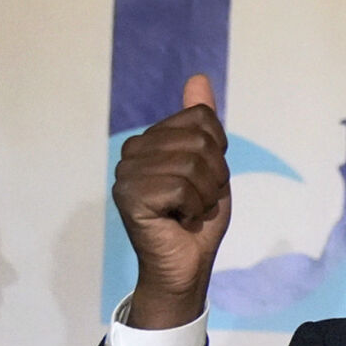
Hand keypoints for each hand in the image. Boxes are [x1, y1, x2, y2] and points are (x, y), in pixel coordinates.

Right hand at [111, 74, 230, 328]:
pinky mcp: (129, 195)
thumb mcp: (210, 167)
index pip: (203, 120)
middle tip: (198, 201)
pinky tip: (178, 219)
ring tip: (188, 211)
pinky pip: (181, 186)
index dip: (218, 154)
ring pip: (192, 164)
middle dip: (214, 177)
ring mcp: (126, 173)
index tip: (205, 181)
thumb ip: (204, 125)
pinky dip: (192, 208)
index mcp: (151, 140)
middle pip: (201, 141)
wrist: (185, 267)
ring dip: (204, 195)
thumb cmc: (197, 221)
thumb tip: (199, 78)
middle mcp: (132, 151)